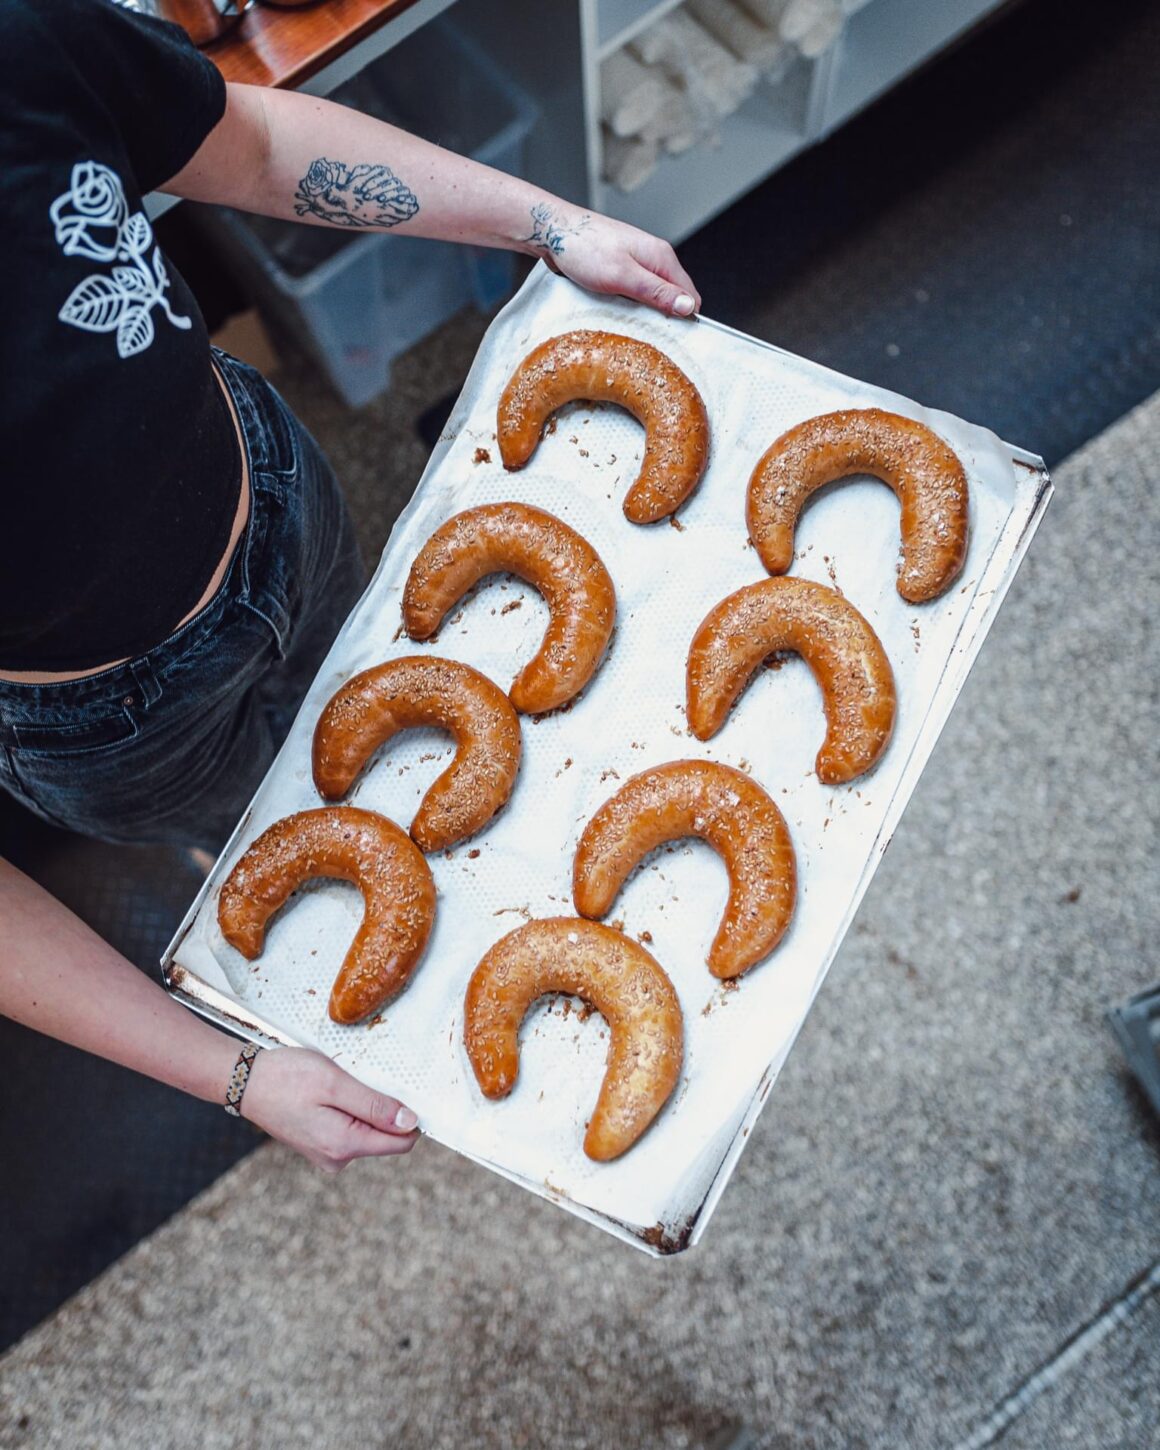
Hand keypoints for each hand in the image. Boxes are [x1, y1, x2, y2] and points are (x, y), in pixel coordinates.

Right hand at [240, 1045, 418, 1172]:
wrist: (244, 1081)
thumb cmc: (286, 1077)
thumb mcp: (335, 1083)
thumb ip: (374, 1106)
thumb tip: (410, 1122)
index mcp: (344, 1145)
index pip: (401, 1142)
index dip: (411, 1116)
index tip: (404, 1089)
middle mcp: (337, 1159)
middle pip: (385, 1136)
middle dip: (383, 1107)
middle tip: (361, 1078)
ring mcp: (327, 1154)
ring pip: (367, 1130)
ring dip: (364, 1105)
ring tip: (340, 1083)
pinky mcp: (319, 1145)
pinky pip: (350, 1128)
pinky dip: (349, 1108)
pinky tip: (330, 1091)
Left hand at [529, 206, 701, 318]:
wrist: (553, 231)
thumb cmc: (583, 248)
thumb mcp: (622, 276)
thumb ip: (656, 292)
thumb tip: (687, 306)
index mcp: (661, 257)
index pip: (690, 296)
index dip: (683, 318)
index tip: (669, 335)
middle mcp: (654, 258)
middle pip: (672, 298)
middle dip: (662, 317)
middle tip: (641, 330)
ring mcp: (638, 263)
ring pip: (653, 297)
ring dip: (642, 312)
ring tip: (624, 318)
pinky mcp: (623, 268)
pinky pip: (635, 293)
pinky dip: (628, 304)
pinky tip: (614, 308)